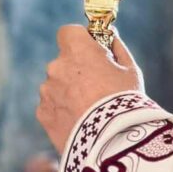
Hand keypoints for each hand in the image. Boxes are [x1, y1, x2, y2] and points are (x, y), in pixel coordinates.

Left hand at [37, 25, 143, 152]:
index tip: (94, 50)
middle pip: (64, 61)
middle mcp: (56, 67)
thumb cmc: (125, 100)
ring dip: (70, 91)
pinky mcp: (42, 114)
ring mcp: (47, 91)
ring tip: (91, 110)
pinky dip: (63, 110)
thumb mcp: (130, 69)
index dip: (81, 39)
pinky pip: (52, 105)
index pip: (69, 32)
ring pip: (57, 85)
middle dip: (77, 69)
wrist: (112, 139)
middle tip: (99, 86)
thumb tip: (109, 35)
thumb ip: (116, 47)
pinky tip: (82, 121)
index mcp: (78, 51)